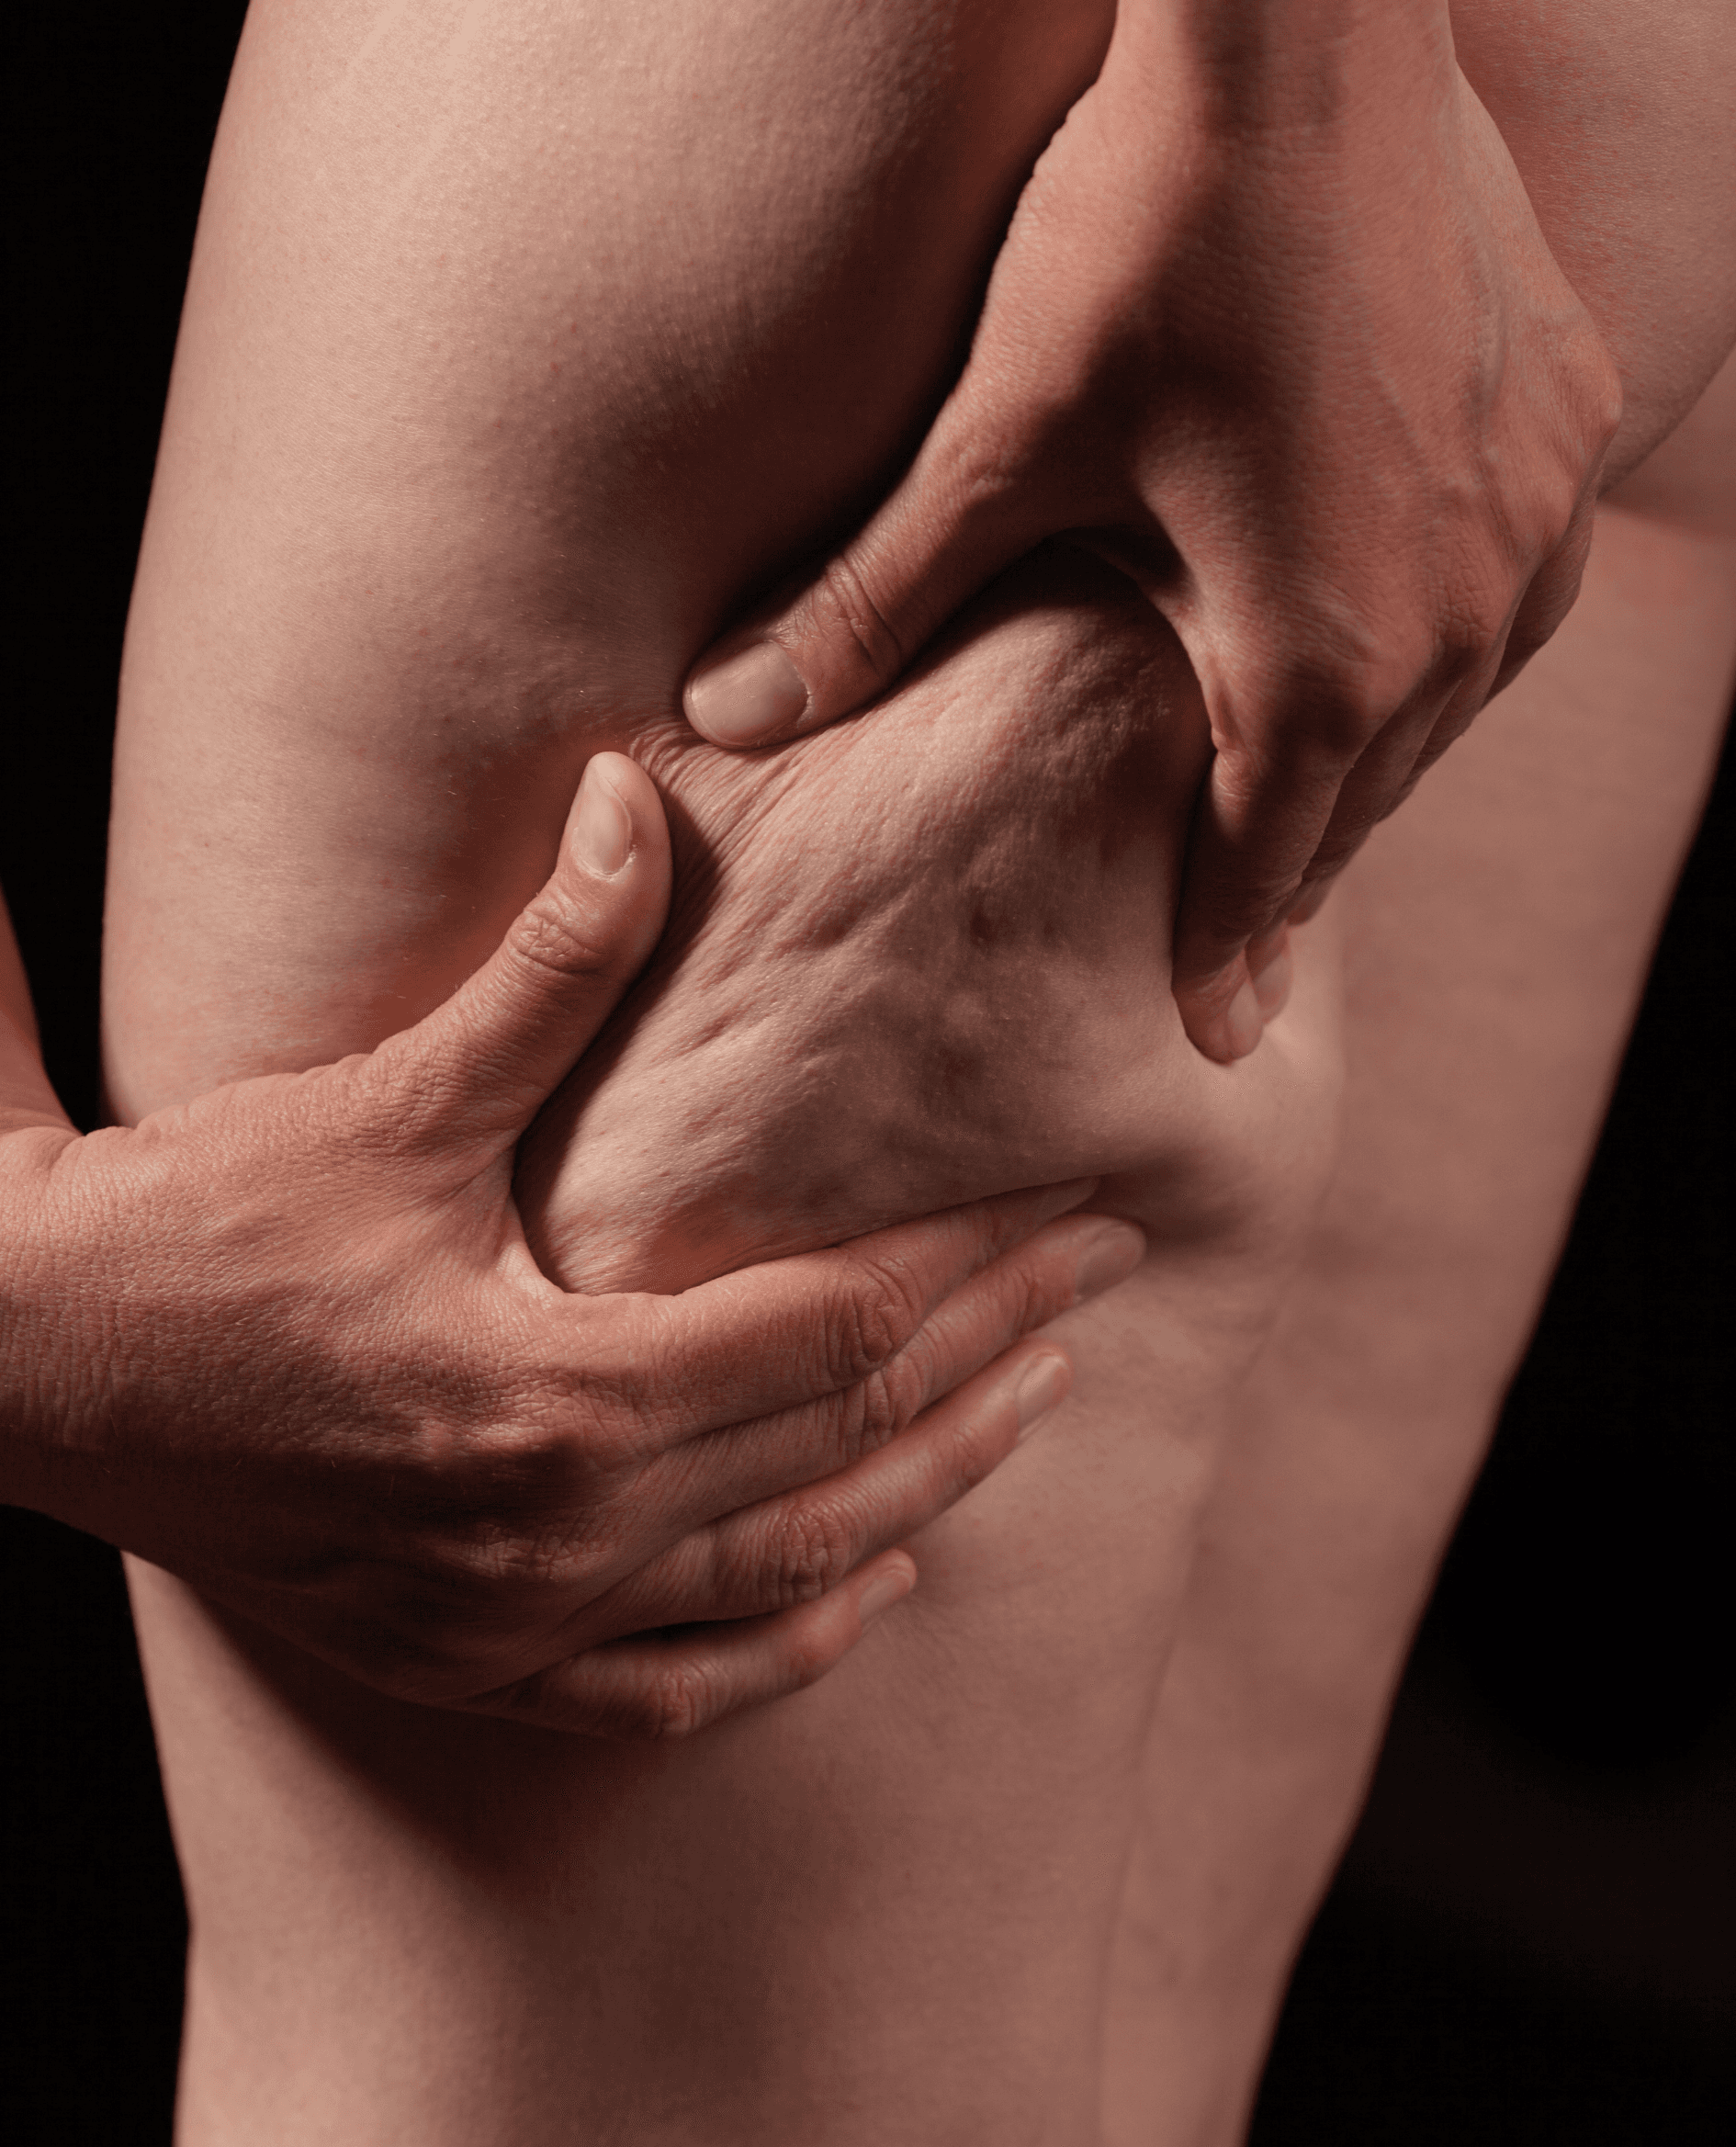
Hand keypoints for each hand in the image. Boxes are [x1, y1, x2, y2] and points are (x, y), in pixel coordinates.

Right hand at [1, 754, 1143, 1735]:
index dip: (978, 1259)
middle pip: (844, 1450)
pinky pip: (664, 1691)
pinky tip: (864, 1598)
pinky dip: (780, 1651)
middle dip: (997, 1358)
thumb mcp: (391, 1096)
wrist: (31, 1368)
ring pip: (787, 1580)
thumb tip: (632, 792)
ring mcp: (510, 1622)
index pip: (838, 1329)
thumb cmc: (201, 1227)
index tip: (1083, 1202)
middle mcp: (553, 1537)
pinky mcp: (463, 1659)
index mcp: (557, 1396)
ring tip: (1034, 1411)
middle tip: (1106, 1278)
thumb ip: (547, 961)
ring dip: (927, 1492)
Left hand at [679, 0, 1621, 1061]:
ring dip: (1365, 764)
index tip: (1208, 1030)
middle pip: (1361, 795)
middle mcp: (1458, 615)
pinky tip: (1388, 646)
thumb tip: (722, 713)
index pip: (1266, 856)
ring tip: (1299, 811)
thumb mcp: (999, 441)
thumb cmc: (1146, 234)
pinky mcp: (1562, 431)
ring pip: (1443, 709)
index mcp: (1321, 651)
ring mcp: (1526, 521)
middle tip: (1238, 945)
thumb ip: (872, 602)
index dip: (1224, 949)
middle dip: (1290, 868)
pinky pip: (1503, 600)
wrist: (1307, 29)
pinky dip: (1434, 650)